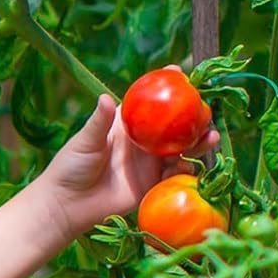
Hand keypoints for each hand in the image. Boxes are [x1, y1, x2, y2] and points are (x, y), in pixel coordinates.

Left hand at [38, 67, 221, 240]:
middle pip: (175, 124)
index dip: (166, 86)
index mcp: (127, 124)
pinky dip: (186, 168)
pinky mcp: (151, 184)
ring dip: (198, 142)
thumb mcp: (85, 142)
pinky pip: (175, 174)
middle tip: (205, 111)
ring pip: (181, 148)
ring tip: (210, 137)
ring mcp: (149, 163)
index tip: (180, 72)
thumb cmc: (71, 167)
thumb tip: (105, 97)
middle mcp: (142, 141)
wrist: (67, 205)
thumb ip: (99, 122)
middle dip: (193, 116)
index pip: (151, 101)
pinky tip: (190, 164)